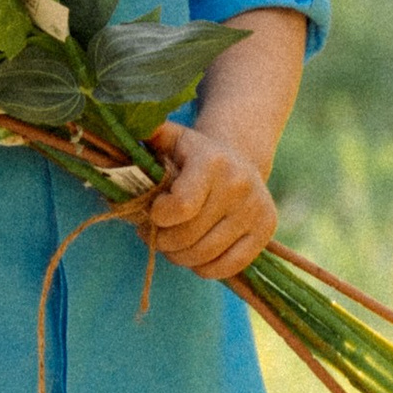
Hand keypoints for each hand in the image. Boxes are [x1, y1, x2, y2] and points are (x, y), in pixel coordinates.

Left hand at [135, 119, 276, 284]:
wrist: (238, 158)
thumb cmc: (193, 155)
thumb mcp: (171, 139)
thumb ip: (148, 134)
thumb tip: (125, 123)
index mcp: (211, 161)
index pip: (180, 207)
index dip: (158, 217)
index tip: (153, 212)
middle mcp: (238, 184)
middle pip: (188, 236)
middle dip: (163, 241)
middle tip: (155, 235)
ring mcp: (255, 208)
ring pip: (205, 255)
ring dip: (180, 257)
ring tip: (172, 245)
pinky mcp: (266, 229)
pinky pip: (228, 267)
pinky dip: (205, 268)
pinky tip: (196, 255)